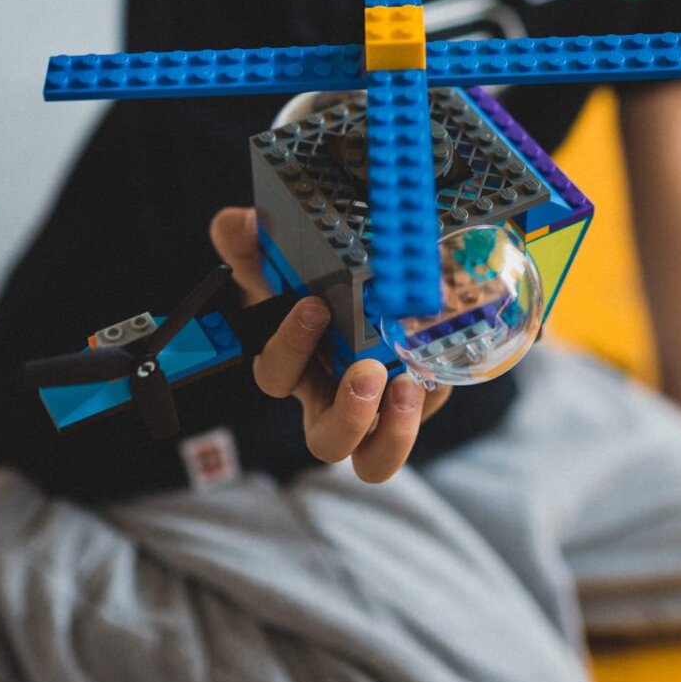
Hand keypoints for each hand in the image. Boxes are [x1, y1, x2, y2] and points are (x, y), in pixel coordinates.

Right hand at [210, 208, 449, 483]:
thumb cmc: (309, 282)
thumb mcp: (278, 258)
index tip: (314, 306)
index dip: (291, 348)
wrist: (363, 283)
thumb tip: (242, 224)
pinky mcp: (418, 397)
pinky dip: (433, 392)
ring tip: (407, 385)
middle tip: (366, 372)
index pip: (277, 377)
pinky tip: (438, 356)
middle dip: (346, 416)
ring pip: (376, 457)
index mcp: (292, 368)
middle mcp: (331, 398)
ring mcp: (376, 407)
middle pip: (327, 441)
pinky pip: (426, 410)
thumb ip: (249, 243)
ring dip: (393, 431)